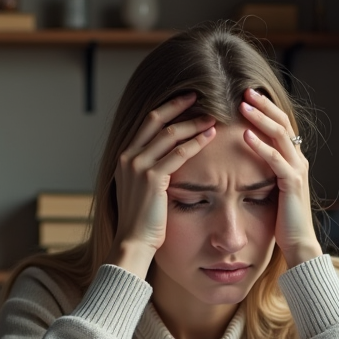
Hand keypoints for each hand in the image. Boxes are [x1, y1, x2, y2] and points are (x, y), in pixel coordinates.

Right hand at [107, 93, 216, 277]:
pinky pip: (178, 154)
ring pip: (169, 134)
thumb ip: (150, 171)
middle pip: (156, 120)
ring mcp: (138, 167)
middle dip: (179, 106)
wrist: (133, 242)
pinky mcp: (152, 179)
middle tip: (200, 96)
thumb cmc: (143, 221)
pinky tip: (210, 137)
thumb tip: (166, 160)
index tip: (186, 100)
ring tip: (212, 117)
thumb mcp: (140, 189)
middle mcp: (128, 157)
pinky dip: (195, 143)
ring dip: (193, 123)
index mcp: (125, 157)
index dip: (168, 108)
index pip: (147, 123)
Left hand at [239, 89, 322, 267]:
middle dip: (263, 104)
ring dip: (260, 117)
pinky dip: (260, 145)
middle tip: (244, 89)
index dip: (265, 107)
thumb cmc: (282, 220)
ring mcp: (297, 170)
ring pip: (280, 134)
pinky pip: (275, 159)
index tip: (246, 94)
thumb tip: (245, 159)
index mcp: (293, 159)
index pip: (280, 124)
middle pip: (282, 121)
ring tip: (241, 104)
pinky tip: (245, 135)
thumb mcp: (271, 189)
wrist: (298, 244)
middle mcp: (298, 160)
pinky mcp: (291, 183)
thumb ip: (264, 171)